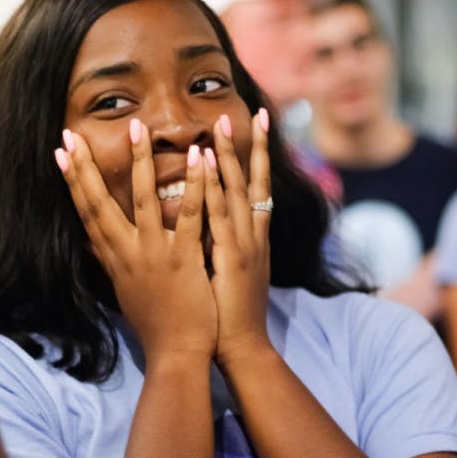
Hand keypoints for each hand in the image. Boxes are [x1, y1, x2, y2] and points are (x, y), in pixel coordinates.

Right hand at [55, 121, 216, 362]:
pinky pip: (187, 217)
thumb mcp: (123, 291)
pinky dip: (193, 186)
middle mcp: (127, 254)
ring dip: (139, 162)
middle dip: (85, 167)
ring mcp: (154, 255)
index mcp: (115, 259)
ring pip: (142, 201)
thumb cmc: (154, 324)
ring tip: (137, 127)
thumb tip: (90, 242)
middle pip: (99, 204)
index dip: (72, 181)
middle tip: (71, 134)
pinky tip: (198, 158)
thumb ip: (107, 262)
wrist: (175, 354)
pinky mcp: (183, 260)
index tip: (60, 153)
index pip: (87, 213)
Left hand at [203, 110, 272, 365]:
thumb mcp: (225, 274)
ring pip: (239, 192)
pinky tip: (207, 164)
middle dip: (249, 146)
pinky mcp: (232, 257)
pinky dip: (216, 188)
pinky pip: (221, 215)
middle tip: (245, 111)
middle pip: (254, 182)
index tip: (252, 128)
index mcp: (251, 239)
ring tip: (221, 124)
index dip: (254, 159)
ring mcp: (245, 244)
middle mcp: (253, 236)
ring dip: (230, 156)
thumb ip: (218, 246)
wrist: (240, 346)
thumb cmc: (227, 315)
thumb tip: (201, 226)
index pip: (256, 190)